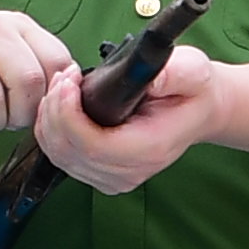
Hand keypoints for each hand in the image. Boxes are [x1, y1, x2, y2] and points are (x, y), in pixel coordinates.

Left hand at [33, 44, 225, 196]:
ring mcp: (115, 177)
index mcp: (149, 149)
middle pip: (69, 152)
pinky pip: (62, 157)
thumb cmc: (192, 90)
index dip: (69, 115)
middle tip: (65, 76)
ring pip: (60, 155)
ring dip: (50, 117)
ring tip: (63, 84)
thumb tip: (150, 79)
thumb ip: (172, 74)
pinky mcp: (102, 174)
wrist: (198, 110)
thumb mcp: (191, 71)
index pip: (92, 146)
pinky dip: (52, 129)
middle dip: (55, 110)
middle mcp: (130, 171)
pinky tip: (61, 103)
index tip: (70, 81)